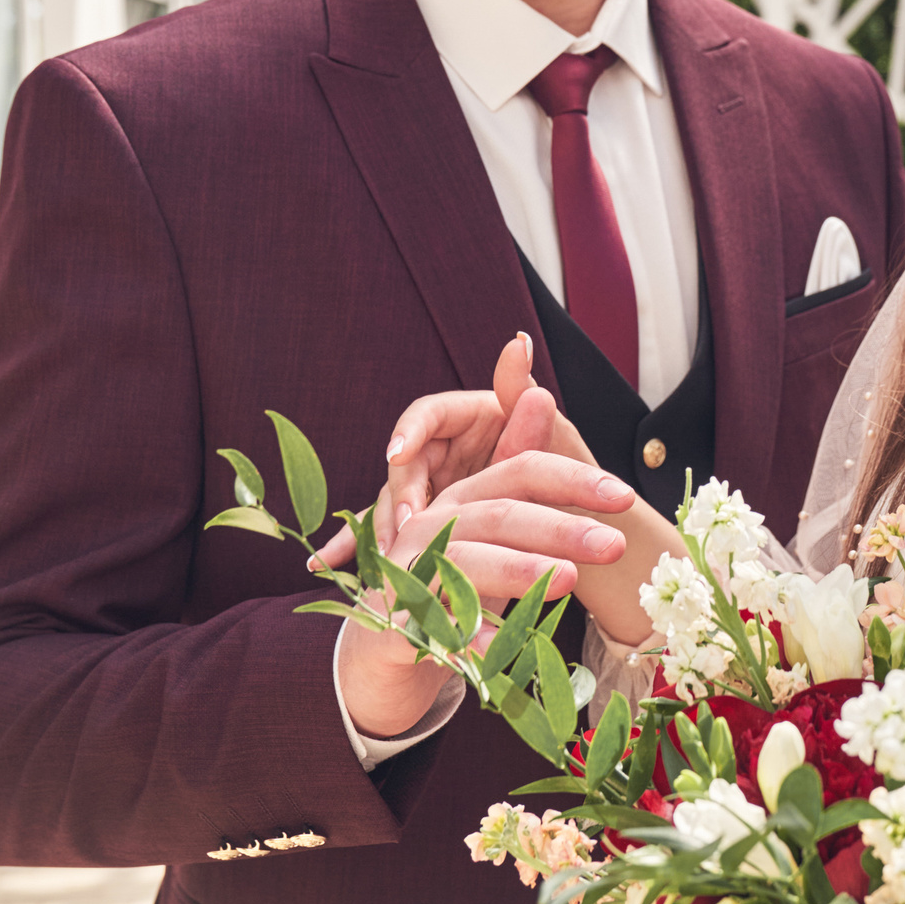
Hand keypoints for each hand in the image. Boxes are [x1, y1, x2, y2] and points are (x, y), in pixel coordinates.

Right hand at [310, 333, 593, 571]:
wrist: (578, 536)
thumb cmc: (572, 479)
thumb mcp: (553, 438)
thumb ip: (524, 397)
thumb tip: (518, 343)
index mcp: (467, 419)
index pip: (426, 415)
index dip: (409, 432)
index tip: (396, 454)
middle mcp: (443, 451)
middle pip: (405, 465)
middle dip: (399, 493)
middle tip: (405, 524)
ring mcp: (431, 489)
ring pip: (392, 502)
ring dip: (380, 525)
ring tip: (384, 556)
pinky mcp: (424, 524)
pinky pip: (389, 532)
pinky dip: (360, 546)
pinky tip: (326, 560)